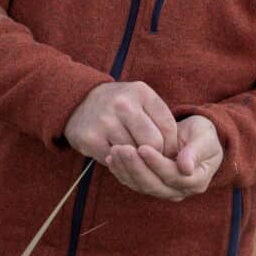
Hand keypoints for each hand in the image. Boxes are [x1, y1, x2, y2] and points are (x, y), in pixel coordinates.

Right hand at [63, 81, 177, 163]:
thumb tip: (177, 155)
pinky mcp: (91, 138)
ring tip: (134, 157)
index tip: (169, 153)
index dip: (172, 145)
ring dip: (136, 160)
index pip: (167, 126)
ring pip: (134, 154)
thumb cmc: (119, 105)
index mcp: (141, 92)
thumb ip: (159, 120)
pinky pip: (115, 160)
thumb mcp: (140, 100)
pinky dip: (119, 163)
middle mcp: (123, 104)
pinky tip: (118, 157)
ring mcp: (105, 121)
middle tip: (153, 161)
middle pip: (153, 143)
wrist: (78, 101)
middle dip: (156, 156)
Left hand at [106, 115, 222, 201]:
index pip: (172, 175)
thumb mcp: (204, 138)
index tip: (142, 147)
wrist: (195, 137)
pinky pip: (133, 182)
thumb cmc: (202, 135)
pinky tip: (111, 158)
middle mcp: (179, 191)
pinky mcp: (150, 185)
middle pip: (154, 185)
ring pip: (141, 185)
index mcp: (196, 181)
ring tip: (115, 150)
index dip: (157, 163)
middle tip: (122, 149)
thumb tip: (186, 168)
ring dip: (125, 169)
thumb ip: (195, 152)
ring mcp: (163, 190)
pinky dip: (121, 171)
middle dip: (136, 167)